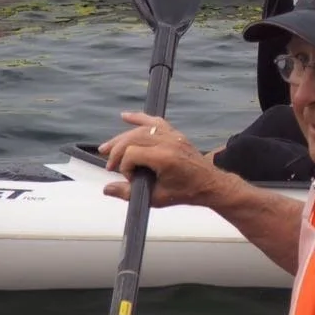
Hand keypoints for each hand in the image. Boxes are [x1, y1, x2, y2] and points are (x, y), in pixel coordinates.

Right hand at [99, 112, 228, 208]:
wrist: (209, 184)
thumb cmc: (185, 192)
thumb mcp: (156, 198)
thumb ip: (129, 194)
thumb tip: (106, 189)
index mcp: (165, 158)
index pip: (132, 153)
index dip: (124, 167)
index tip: (129, 179)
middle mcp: (169, 142)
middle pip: (133, 138)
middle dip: (117, 151)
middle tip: (109, 165)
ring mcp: (173, 136)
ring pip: (141, 130)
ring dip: (122, 137)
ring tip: (106, 148)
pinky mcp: (175, 134)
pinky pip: (156, 122)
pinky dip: (140, 118)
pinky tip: (125, 116)